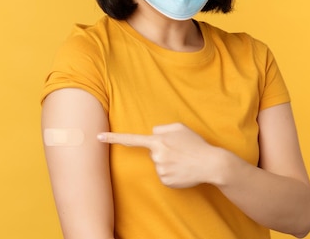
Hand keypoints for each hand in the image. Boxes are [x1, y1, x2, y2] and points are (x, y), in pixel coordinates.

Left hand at [97, 123, 217, 187]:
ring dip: (168, 162)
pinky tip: (182, 170)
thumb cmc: (195, 144)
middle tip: (180, 151)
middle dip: (162, 150)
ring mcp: (160, 169)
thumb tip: (152, 134)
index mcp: (158, 140)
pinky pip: (163, 175)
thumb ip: (162, 128)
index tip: (98, 137)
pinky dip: (172, 172)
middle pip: (152, 152)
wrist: (211, 164)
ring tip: (183, 160)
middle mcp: (156, 155)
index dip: (113, 138)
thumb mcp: (180, 127)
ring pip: (158, 164)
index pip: (131, 139)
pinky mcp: (165, 181)